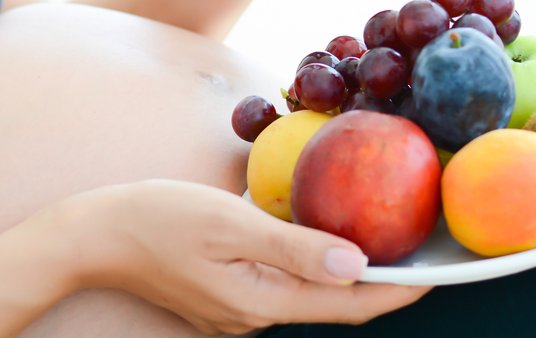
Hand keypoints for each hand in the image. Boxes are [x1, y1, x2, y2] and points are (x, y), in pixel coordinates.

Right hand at [61, 180, 430, 335]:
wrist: (96, 235)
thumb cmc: (158, 218)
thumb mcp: (229, 222)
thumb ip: (294, 247)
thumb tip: (357, 264)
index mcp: (260, 302)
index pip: (348, 306)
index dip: (398, 292)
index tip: (439, 274)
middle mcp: (254, 317)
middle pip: (333, 305)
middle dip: (380, 283)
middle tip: (421, 251)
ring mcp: (238, 312)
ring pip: (308, 295)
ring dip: (346, 273)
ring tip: (382, 239)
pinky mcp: (225, 299)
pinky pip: (281, 286)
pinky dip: (310, 265)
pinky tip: (320, 238)